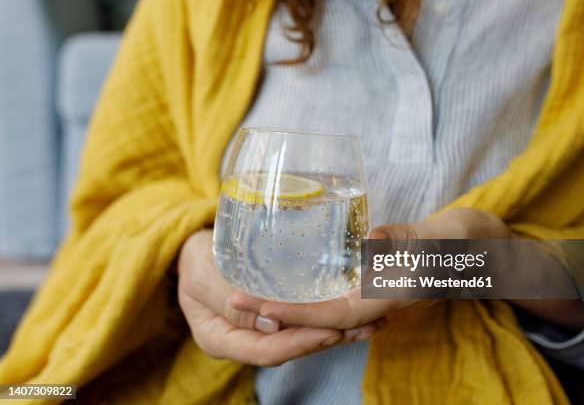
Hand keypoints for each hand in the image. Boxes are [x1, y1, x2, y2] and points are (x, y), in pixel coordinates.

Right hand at [177, 230, 383, 365]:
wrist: (191, 251)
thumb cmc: (193, 259)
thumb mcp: (203, 277)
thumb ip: (229, 301)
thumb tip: (272, 324)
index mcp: (222, 340)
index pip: (268, 351)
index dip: (301, 343)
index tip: (331, 332)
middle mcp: (244, 341)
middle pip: (291, 347)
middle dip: (328, 339)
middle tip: (365, 327)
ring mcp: (257, 330)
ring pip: (300, 336)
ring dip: (337, 331)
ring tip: (373, 323)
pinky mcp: (270, 316)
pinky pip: (300, 320)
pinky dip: (326, 316)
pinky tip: (354, 312)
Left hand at [232, 208, 583, 330]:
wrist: (480, 249)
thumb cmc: (464, 242)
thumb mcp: (441, 238)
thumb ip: (408, 242)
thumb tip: (368, 241)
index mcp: (389, 298)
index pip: (329, 313)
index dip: (289, 312)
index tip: (251, 306)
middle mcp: (375, 303)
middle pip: (317, 317)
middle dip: (274, 312)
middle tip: (230, 299)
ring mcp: (373, 296)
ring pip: (322, 311)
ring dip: (285, 306)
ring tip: (248, 296)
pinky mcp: (373, 285)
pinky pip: (334, 298)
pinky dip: (306, 297)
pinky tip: (287, 288)